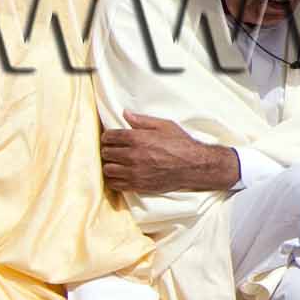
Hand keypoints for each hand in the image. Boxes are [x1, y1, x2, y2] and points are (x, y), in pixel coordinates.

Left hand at [100, 113, 236, 194]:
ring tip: (116, 163)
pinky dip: (114, 179)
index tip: (110, 138)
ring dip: (110, 165)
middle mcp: (132, 155)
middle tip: (114, 150)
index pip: (109, 136)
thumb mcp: (164, 125)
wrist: (193, 166)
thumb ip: (142, 120)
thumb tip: (125, 114)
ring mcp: (134, 172)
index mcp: (137, 138)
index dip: (107, 136)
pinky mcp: (137, 185)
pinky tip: (120, 175)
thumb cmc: (180, 144)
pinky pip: (115, 184)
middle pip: (106, 153)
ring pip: (108, 169)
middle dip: (108, 150)